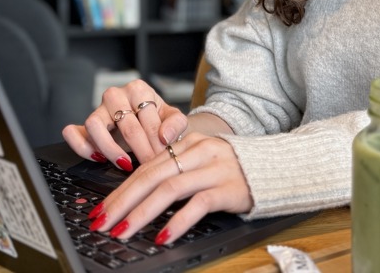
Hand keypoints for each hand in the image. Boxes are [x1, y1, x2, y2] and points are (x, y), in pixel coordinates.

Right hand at [61, 80, 186, 170]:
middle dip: (139, 149)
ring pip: (93, 124)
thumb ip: (175, 124)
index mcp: (138, 89)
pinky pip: (72, 132)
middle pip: (124, 123)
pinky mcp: (84, 125)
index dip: (155, 142)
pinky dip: (82, 147)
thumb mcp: (174, 119)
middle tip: (147, 165)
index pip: (146, 117)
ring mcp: (98, 109)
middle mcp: (115, 95)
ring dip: (110, 148)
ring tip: (124, 163)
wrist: (150, 126)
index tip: (161, 158)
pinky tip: (99, 158)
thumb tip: (164, 137)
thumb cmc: (160, 121)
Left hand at [86, 132, 253, 244]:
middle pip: (151, 176)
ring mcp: (215, 169)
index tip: (101, 209)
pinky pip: (199, 204)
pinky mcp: (229, 188)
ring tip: (124, 231)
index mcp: (188, 143)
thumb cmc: (235, 170)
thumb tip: (137, 196)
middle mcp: (199, 152)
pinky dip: (178, 221)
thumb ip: (175, 172)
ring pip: (170, 188)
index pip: (146, 167)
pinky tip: (163, 236)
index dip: (119, 189)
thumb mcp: (202, 163)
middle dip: (122, 201)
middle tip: (102, 222)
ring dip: (142, 212)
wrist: (278, 168)